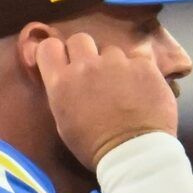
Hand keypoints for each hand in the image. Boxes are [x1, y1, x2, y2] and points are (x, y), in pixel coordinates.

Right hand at [35, 32, 177, 168]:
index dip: (57, 52)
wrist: (135, 153)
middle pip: (80, 39)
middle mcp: (86, 65)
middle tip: (95, 72)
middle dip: (85, 52)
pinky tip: (143, 89)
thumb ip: (62, 93)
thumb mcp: (64, 122)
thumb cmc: (94, 146)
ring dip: (114, 64)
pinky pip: (137, 59)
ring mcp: (117, 63)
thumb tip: (65, 79)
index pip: (49, 46)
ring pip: (111, 50)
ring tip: (124, 86)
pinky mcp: (144, 66)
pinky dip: (139, 71)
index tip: (64, 62)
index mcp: (61, 81)